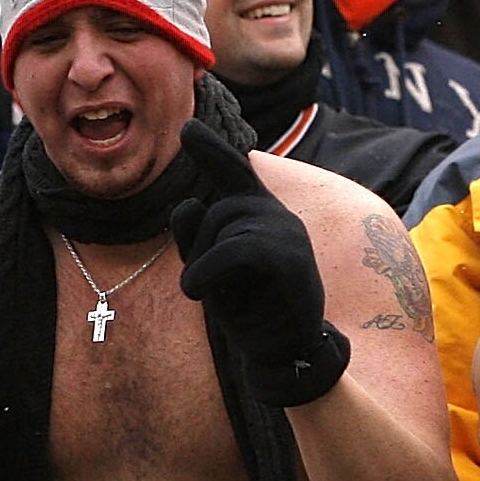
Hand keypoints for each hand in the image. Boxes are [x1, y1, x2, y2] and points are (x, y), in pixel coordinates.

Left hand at [170, 118, 349, 406]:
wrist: (283, 353)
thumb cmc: (248, 309)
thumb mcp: (209, 270)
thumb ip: (194, 237)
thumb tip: (187, 204)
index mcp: (259, 214)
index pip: (234, 171)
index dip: (211, 149)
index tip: (187, 127)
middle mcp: (278, 215)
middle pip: (217, 209)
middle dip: (203, 248)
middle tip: (218, 288)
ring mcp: (289, 234)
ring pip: (224, 228)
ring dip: (206, 268)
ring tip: (228, 299)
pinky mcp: (292, 261)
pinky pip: (237, 250)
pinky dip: (209, 270)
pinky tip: (199, 292)